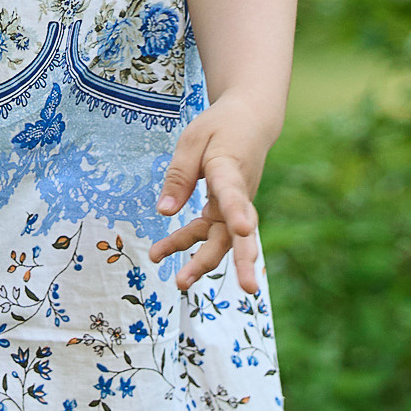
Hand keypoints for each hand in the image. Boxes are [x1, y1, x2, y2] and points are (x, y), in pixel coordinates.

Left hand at [146, 94, 277, 294]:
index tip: (242, 229)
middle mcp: (239, 193)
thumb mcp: (192, 140)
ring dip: (202, 260)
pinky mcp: (226, 209)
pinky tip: (161, 253)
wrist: (250, 121)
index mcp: (230, 168)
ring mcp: (235, 205)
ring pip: (221, 238)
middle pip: (240, 231)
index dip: (238, 212)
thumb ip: (179, 175)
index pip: (234, 193)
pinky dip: (187, 242)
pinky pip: (208, 231)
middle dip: (241, 261)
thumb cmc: (220, 127)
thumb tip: (165, 212)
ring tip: (180, 283)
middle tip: (246, 289)